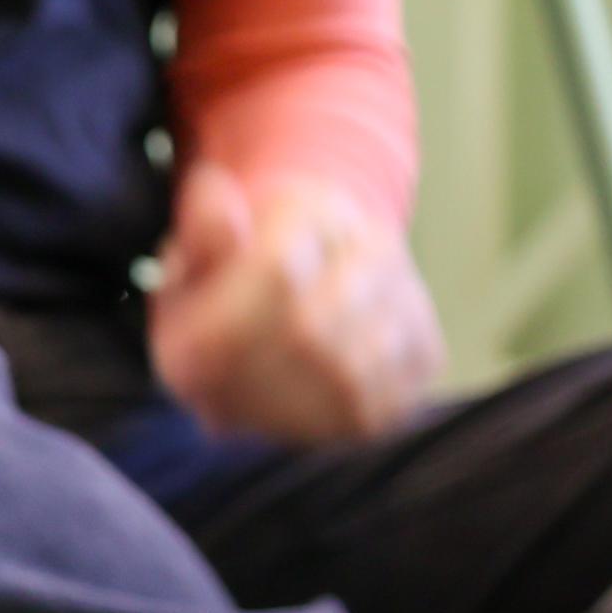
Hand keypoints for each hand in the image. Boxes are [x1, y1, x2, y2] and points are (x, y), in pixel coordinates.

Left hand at [148, 164, 445, 445]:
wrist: (306, 281)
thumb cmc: (230, 278)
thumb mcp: (195, 256)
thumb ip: (199, 238)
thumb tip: (209, 187)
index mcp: (309, 209)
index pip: (276, 269)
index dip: (222, 327)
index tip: (185, 359)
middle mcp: (373, 247)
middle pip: (313, 330)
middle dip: (247, 373)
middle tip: (211, 389)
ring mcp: (409, 299)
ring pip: (351, 376)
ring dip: (281, 405)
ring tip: (245, 400)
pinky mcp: (426, 354)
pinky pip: (377, 408)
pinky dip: (319, 425)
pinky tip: (286, 409)